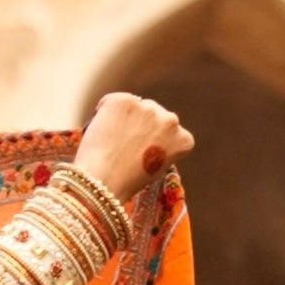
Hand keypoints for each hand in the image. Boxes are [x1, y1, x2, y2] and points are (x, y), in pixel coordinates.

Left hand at [72, 90, 193, 200]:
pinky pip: (113, 102)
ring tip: (111, 142)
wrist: (102, 183)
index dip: (154, 141)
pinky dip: (105, 113)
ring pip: (136, 106)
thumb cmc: (123, 184)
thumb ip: (159, 149)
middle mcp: (170, 120)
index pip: (172, 132)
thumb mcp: (155, 171)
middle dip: (141, 126)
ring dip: (125, 118)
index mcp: (183, 140)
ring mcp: (148, 107)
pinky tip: (100, 132)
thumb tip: (147, 137)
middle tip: (123, 146)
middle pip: (155, 115)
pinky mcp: (124, 100)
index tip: (143, 153)